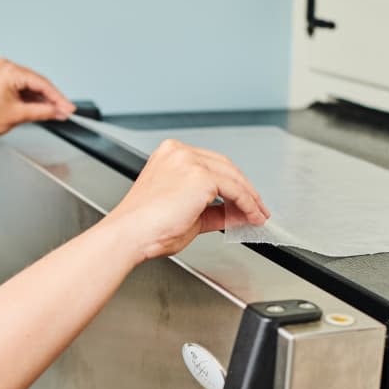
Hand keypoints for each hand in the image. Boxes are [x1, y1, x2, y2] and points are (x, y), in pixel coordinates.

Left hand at [0, 58, 75, 137]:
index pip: (42, 84)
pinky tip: (40, 108)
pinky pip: (20, 88)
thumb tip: (57, 112)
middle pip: (37, 83)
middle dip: (52, 100)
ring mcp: (1, 72)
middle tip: (65, 112)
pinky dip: (30, 99)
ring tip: (55, 113)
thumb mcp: (18, 115)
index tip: (69, 108)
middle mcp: (5, 67)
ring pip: (30, 86)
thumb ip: (42, 112)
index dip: (59, 98)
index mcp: (10, 71)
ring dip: (42, 100)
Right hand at [106, 139, 269, 261]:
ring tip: (258, 215)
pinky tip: (252, 216)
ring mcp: (190, 162)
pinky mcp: (201, 177)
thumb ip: (212, 211)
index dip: (230, 184)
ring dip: (250, 198)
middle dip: (245, 190)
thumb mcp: (186, 214)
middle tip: (257, 208)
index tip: (243, 200)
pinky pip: (235, 190)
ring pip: (233, 177)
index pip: (210, 165)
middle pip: (225, 167)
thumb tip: (234, 214)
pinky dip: (248, 204)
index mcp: (169, 155)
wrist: (130, 235)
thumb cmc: (146, 228)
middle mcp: (179, 153)